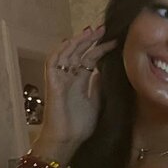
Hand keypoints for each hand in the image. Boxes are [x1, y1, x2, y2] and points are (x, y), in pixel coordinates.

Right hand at [36, 24, 117, 160]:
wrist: (67, 139)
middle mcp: (69, 76)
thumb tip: (105, 70)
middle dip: (90, 39)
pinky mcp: (52, 82)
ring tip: (91, 31)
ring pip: (66, 53)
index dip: (100, 48)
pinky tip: (71, 41)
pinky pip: (53, 61)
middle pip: (79, 52)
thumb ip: (98, 85)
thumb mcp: (96, 101)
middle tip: (104, 28)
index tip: (115, 40)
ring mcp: (60, 78)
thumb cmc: (80, 125)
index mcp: (79, 80)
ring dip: (77, 41)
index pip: (90, 58)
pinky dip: (61, 50)